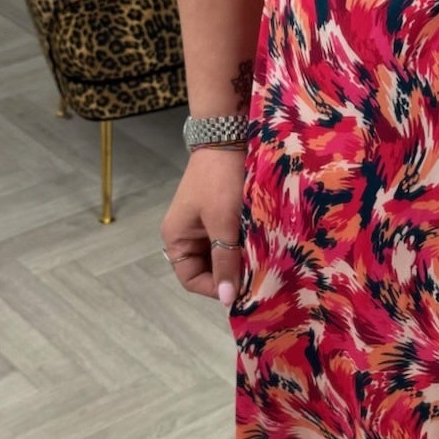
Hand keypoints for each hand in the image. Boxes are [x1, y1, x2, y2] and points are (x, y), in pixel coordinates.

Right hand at [159, 147, 247, 308]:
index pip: (191, 279)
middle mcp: (187, 235)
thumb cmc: (220, 182)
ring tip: (262, 262)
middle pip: (207, 269)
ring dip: (240, 260)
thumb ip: (224, 261)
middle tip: (257, 277)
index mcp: (176, 238)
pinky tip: (261, 247)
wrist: (229, 138)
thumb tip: (226, 299)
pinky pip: (230, 241)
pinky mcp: (221, 216)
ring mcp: (204, 225)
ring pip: (222, 256)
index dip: (214, 288)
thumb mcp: (223, 224)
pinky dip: (244, 246)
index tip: (242, 288)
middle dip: (230, 274)